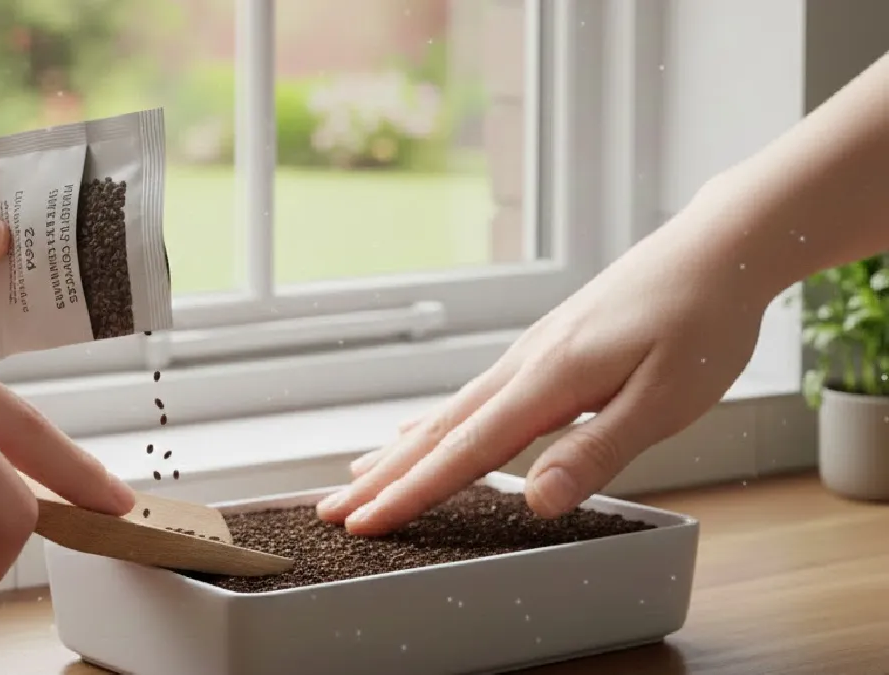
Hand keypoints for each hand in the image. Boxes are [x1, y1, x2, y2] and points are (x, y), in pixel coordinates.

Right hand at [316, 183, 775, 534]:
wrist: (715, 248)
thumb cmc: (700, 322)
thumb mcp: (666, 399)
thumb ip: (596, 449)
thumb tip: (534, 500)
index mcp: (548, 382)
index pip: (465, 452)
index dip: (412, 494)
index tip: (364, 524)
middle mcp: (524, 366)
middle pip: (437, 432)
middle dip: (383, 478)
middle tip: (331, 511)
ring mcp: (528, 355)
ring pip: (447, 413)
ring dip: (398, 452)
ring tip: (355, 476)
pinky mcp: (542, 350)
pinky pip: (470, 397)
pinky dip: (431, 422)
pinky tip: (417, 428)